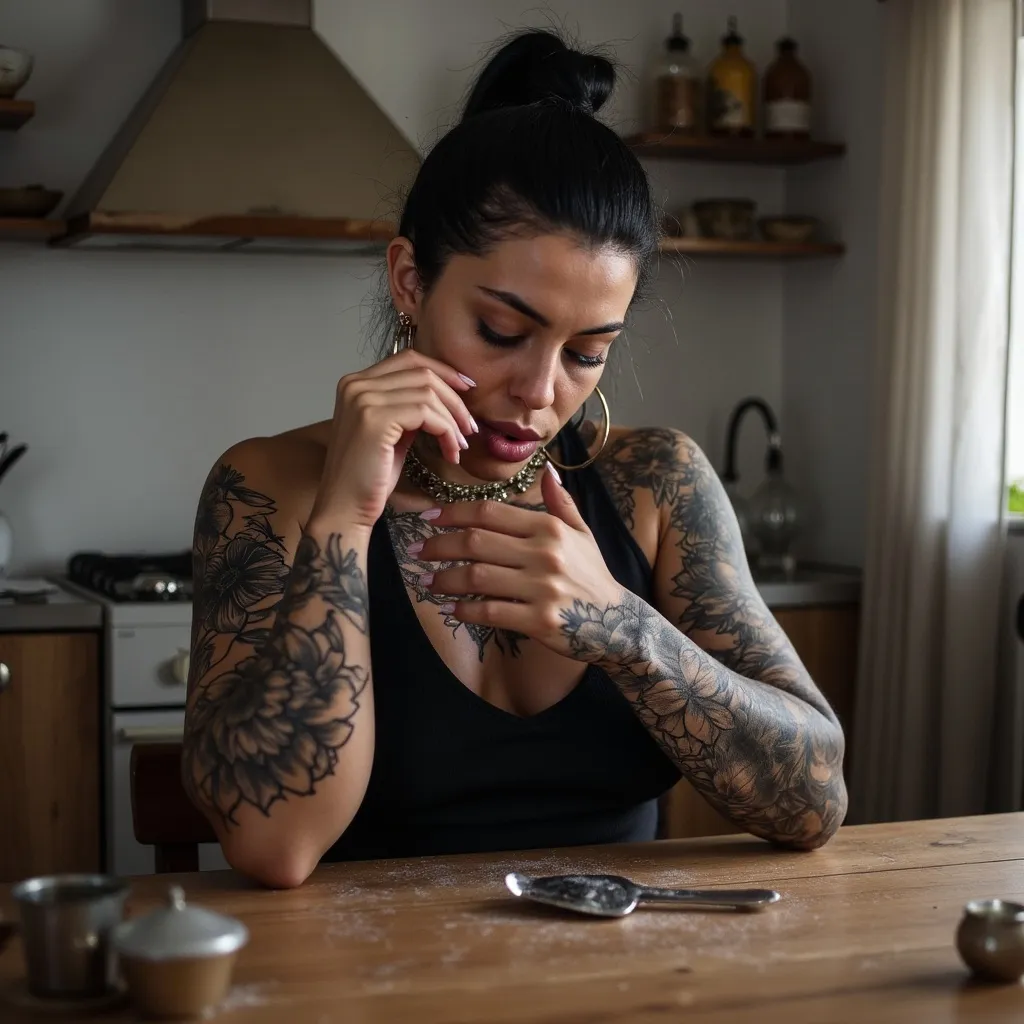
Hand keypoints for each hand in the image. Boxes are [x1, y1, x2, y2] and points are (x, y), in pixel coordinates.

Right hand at [308, 350, 477, 529]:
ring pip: (428, 393)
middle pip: (422, 372)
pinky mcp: (375, 419)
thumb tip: (446, 396)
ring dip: (453, 420)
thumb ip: (409, 408)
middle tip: (470, 426)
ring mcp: (363, 399)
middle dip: (454, 398)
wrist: (345, 509)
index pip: (409, 359)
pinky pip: (426, 413)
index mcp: (356, 383)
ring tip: (460, 445)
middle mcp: (355, 384)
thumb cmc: (369, 478)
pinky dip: (446, 432)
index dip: (443, 371)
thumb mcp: (392, 433)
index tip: (467, 389)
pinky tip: (451, 453)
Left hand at [410, 467, 623, 658]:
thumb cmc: (592, 575)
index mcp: (549, 527)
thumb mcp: (582, 533)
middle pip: (476, 542)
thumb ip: (561, 502)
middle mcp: (545, 553)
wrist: (618, 622)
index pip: (489, 513)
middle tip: (418, 551)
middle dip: (439, 545)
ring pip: (477, 577)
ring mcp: (542, 588)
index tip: (429, 518)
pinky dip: (465, 609)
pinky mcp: (539, 620)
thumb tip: (547, 469)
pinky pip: (490, 611)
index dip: (453, 513)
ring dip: (445, 579)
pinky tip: (453, 608)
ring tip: (429, 581)